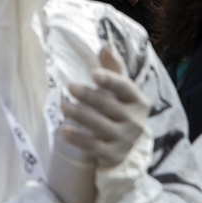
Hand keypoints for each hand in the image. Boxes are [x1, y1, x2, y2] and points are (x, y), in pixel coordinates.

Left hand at [60, 47, 149, 168]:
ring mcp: (125, 140)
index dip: (111, 81)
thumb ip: (112, 69)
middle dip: (90, 96)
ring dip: (81, 115)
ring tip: (63, 106)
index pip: (126, 88)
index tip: (94, 74)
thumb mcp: (119, 91)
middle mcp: (135, 121)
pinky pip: (94, 146)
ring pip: (102, 126)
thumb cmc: (118, 109)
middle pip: (110, 106)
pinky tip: (64, 130)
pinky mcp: (112, 155)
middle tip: (70, 87)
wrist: (124, 147)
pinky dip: (79, 138)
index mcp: (138, 101)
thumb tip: (105, 47)